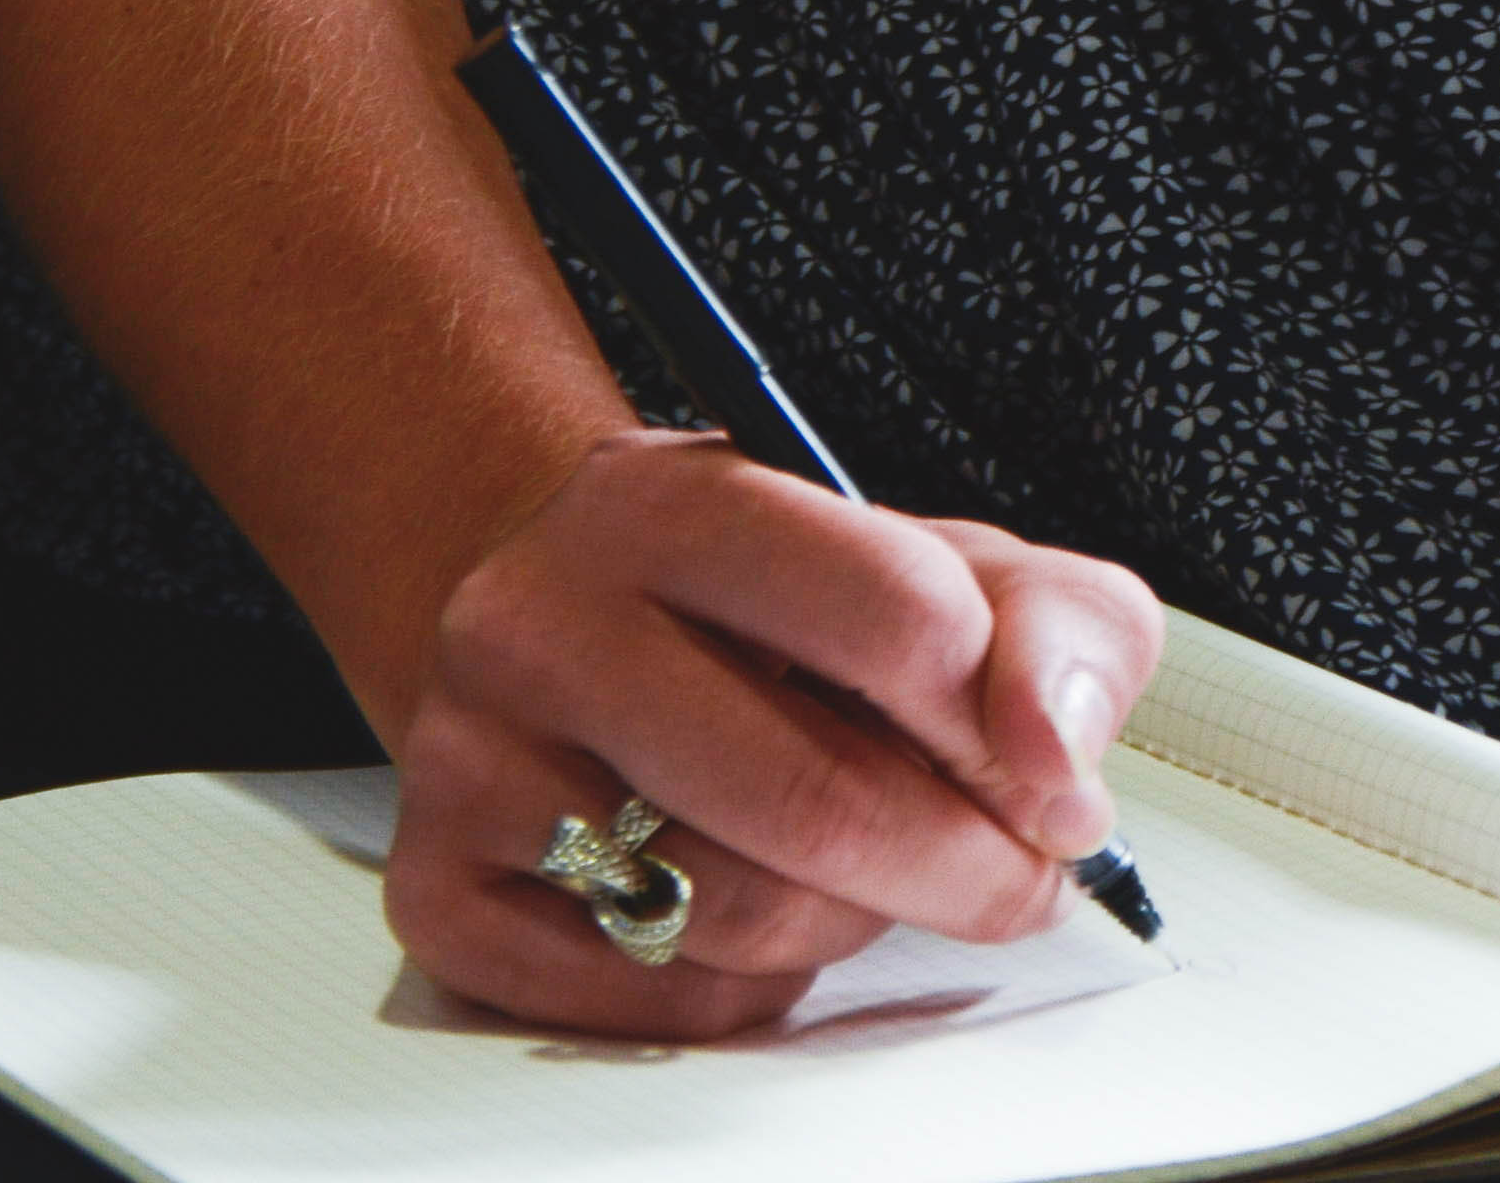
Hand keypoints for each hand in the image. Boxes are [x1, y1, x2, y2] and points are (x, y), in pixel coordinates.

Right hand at [382, 429, 1164, 1038]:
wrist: (563, 628)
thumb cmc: (775, 612)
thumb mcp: (940, 565)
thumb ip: (1051, 630)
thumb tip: (1056, 756)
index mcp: (672, 500)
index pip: (895, 616)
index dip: (1007, 726)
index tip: (1039, 770)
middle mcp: (542, 618)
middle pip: (820, 801)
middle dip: (964, 866)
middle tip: (1011, 872)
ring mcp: (474, 759)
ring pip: (741, 913)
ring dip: (852, 918)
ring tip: (854, 861)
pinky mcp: (443, 892)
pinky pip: (661, 998)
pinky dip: (750, 980)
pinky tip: (747, 899)